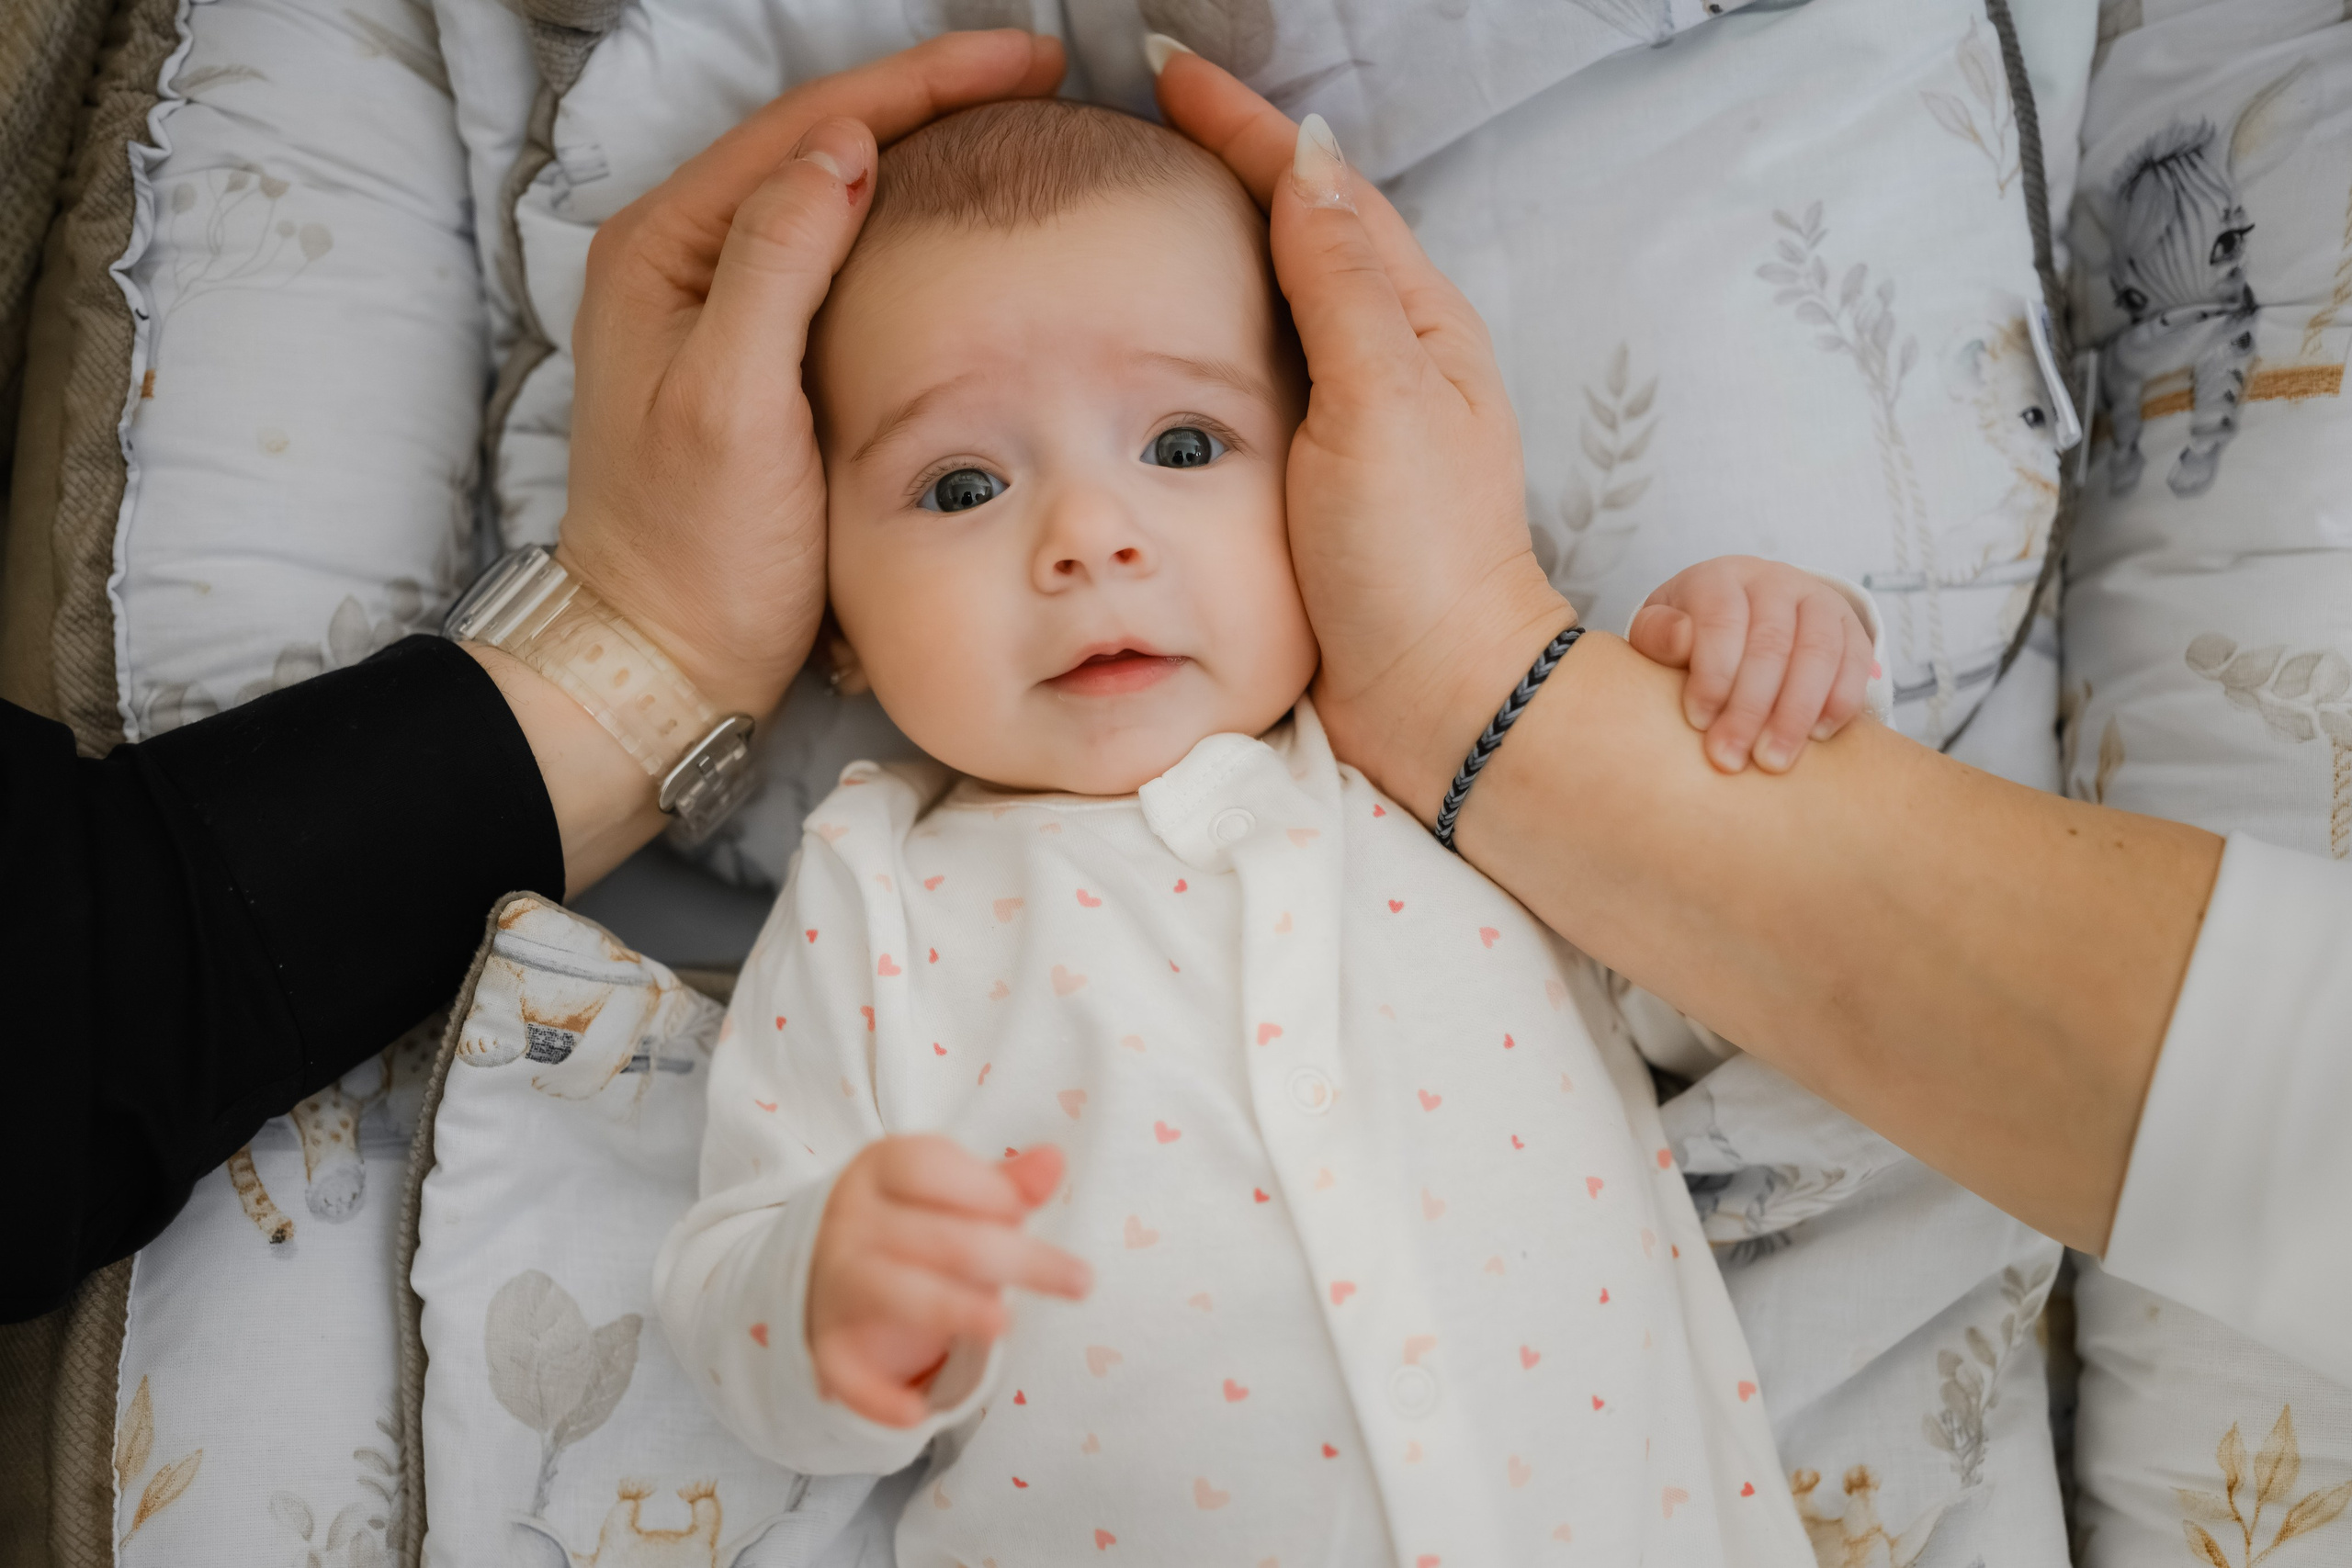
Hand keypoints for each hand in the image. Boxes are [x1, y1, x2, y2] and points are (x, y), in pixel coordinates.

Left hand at [557, 31, 1064, 718]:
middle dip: (932, 99)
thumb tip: (844, 149)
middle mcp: (687, 260)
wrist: (666, 655)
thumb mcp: (729, 404)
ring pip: (835, 192)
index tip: (1025, 62)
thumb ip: (776, 266)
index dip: (923, 85)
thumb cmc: (692, 549)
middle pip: (824, 142)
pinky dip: (907, 223)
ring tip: (1014, 127)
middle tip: (1041, 77)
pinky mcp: (759, 356)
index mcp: (666, 250)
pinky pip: (840, 255)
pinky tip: (962, 219)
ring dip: (923, 150)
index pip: (811, 129)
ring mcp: (722, 306)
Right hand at [807, 1138, 1090, 1427]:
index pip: (931, 1172)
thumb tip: (1054, 1162)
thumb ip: (1003, 1183)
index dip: (988, 1193)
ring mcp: (835, 1281)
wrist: (822, 1261)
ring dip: (950, 1310)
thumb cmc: (911, 1218)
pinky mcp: (826, 1342)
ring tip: (1003, 1325)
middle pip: (939, 1239)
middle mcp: (851, 1221)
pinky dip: (875, 1397)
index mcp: (883, 1167)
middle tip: (1080, 1281)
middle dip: (1016, 1260)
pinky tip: (917, 1415)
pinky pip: (845, 1372)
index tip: (1024, 1213)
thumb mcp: (951, 1188)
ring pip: (895, 1293)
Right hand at [1153, 53, 1570, 822]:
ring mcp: (1352, 415)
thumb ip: (1342, 282)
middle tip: (1144, 120)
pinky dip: (1211, 327)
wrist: (1434, 695)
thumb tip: (1307, 163)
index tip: (1168, 70)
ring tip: (1144, 200)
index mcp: (1412, 321)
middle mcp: (1386, 355)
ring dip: (1220, 237)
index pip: (1318, 188)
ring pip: (1279, 293)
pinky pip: (1256, 369)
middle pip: (1302, 224)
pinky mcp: (1315, 474)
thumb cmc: (1417, 555)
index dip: (1243, 125)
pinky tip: (1163, 332)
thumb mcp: (1381, 401)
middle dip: (1228, 161)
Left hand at [1627, 556, 1873, 773]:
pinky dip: (1840, 702)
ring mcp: (1818, 601)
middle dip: (1750, 707)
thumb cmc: (1690, 633)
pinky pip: (1855, 662)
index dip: (1712, 674)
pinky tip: (1817, 737)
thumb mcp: (1659, 629)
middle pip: (1771, 642)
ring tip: (1773, 761)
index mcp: (1722, 577)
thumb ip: (1658, 635)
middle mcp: (1776, 581)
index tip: (1698, 723)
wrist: (1742, 615)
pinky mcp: (1851, 628)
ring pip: (1818, 652)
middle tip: (1730, 758)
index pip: (1721, 619)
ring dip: (1796, 712)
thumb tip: (1681, 639)